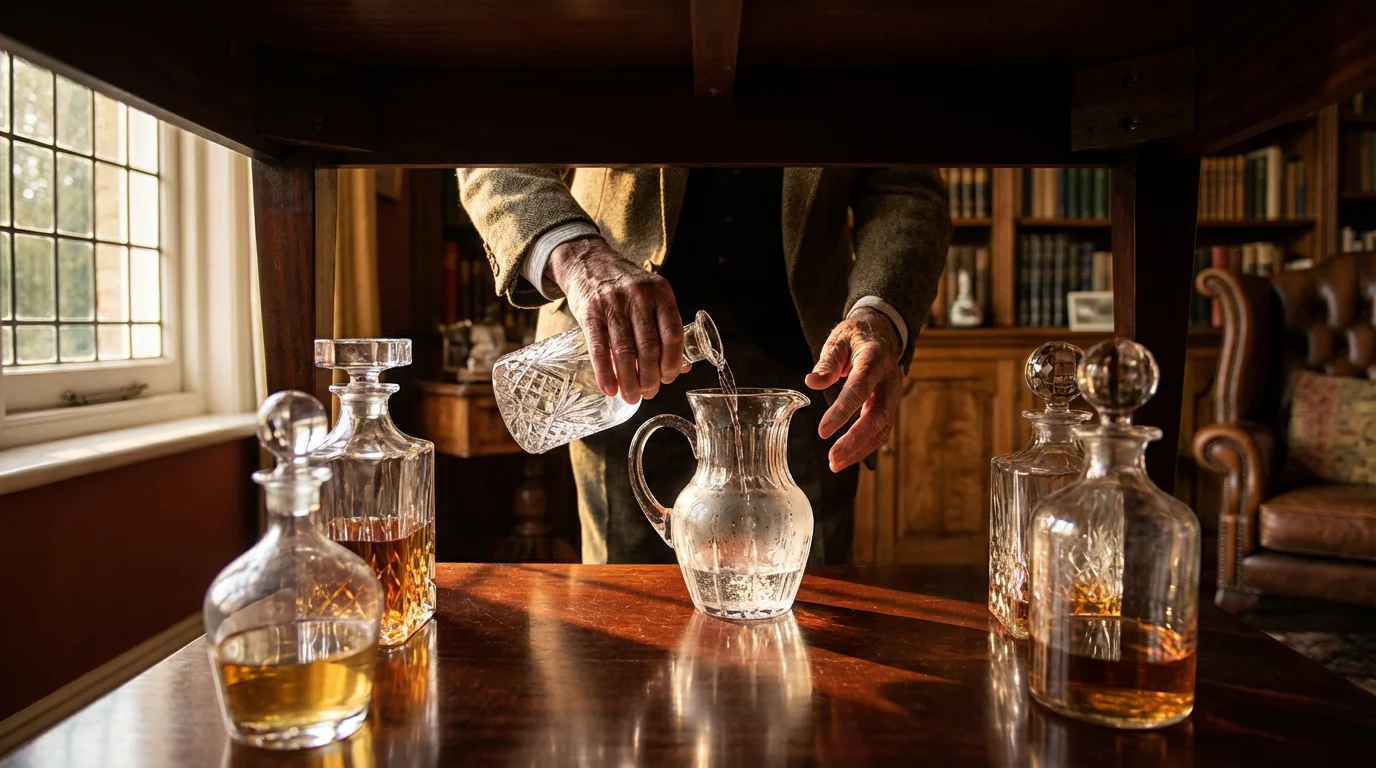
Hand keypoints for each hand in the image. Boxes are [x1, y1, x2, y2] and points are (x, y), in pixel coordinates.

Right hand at [548, 236, 685, 403]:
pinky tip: (610, 388)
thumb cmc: (626, 286)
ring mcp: (612, 304)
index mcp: (660, 293)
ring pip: (624, 351)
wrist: (588, 262)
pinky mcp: (589, 313)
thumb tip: (682, 368)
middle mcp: (638, 297)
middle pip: (649, 346)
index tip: (669, 379)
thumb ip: (665, 328)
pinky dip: (605, 372)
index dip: (672, 362)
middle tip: (649, 393)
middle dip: (650, 377)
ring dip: (629, 380)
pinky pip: (599, 348)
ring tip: (632, 397)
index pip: (673, 333)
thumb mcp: (651, 297)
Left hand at [804, 308, 902, 471]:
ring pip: (882, 428)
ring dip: (860, 450)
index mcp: (874, 359)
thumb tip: (812, 382)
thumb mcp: (839, 339)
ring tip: (835, 464)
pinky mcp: (890, 406)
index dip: (842, 412)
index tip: (823, 432)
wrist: (883, 333)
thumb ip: (827, 362)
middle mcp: (889, 380)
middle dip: (855, 440)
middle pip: (877, 415)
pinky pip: (881, 430)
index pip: (859, 389)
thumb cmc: (856, 336)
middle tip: (833, 459)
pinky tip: (846, 458)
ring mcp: (893, 395)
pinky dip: (865, 447)